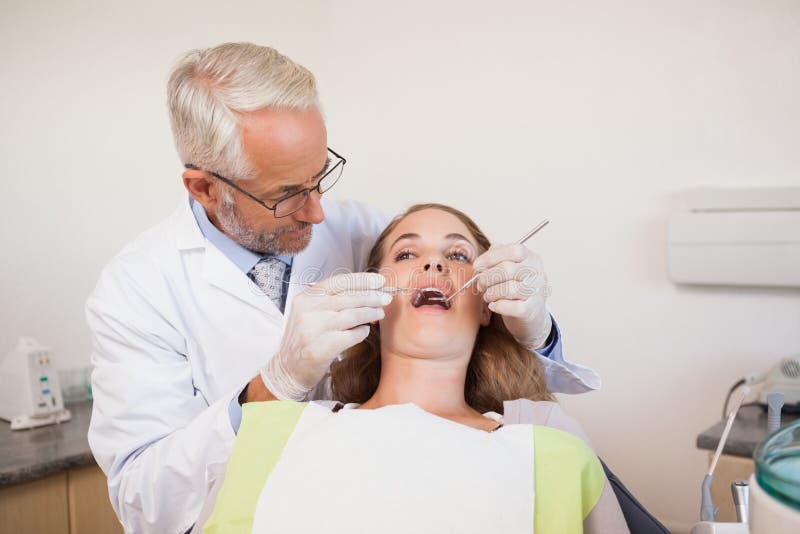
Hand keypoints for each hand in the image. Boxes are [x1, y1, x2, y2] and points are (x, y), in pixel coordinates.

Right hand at [260, 272, 390, 399]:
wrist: (287, 369)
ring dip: (370, 313)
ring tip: (379, 314)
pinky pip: (350, 336)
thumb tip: (365, 290)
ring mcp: (313, 330)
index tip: (379, 281)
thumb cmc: (304, 339)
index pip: (338, 282)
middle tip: (386, 298)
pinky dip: (362, 332)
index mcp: (306, 298)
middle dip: (371, 297)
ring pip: (352, 315)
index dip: (362, 280)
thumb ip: (331, 301)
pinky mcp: (321, 349)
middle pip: (348, 298)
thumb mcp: (310, 313)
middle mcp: (308, 311)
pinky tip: (365, 331)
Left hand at [473, 244, 551, 349]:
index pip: (513, 251)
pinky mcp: (532, 310)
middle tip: (480, 285)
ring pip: (509, 289)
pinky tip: (494, 305)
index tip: (477, 266)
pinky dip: (498, 306)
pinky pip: (513, 307)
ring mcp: (537, 292)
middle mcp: (537, 274)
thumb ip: (499, 257)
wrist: (531, 317)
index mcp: (532, 259)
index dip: (491, 257)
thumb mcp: (510, 269)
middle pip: (508, 269)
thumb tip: (485, 256)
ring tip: (488, 296)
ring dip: (491, 293)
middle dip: (487, 278)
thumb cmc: (517, 289)